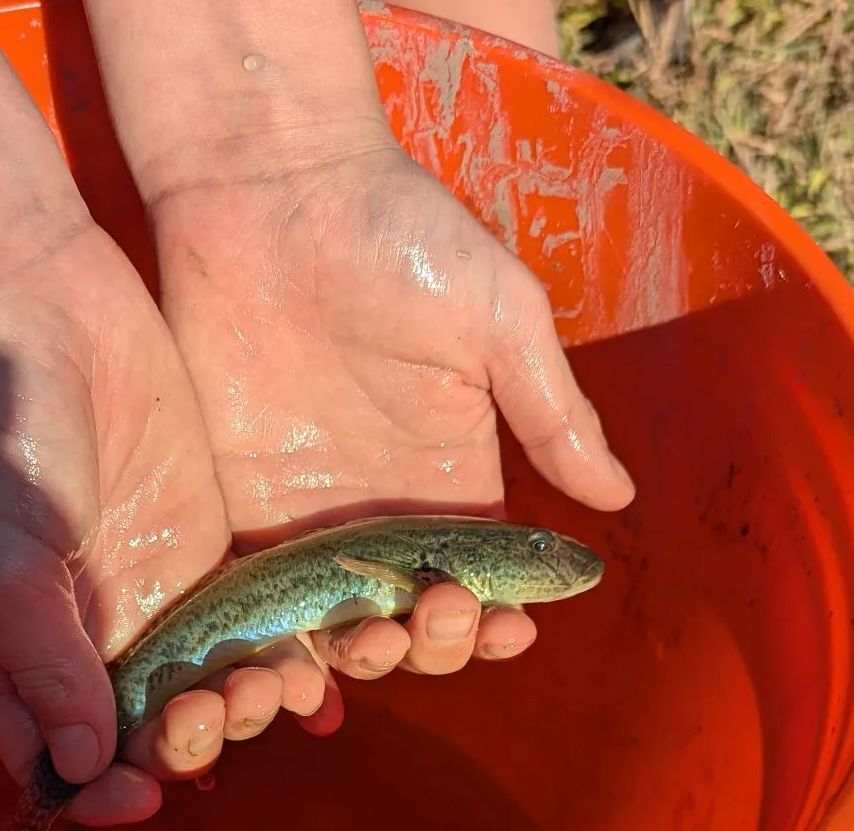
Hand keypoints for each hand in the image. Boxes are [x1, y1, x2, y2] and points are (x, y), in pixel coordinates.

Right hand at [0, 218, 309, 824]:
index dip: (97, 794)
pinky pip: (252, 606)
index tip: (143, 794)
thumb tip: (88, 765)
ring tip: (280, 687)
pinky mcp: (204, 523)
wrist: (21, 294)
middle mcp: (83, 622)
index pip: (55, 757)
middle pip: (144, 726)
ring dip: (246, 699)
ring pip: (209, 673)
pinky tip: (323, 670)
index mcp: (12, 647)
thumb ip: (41, 661)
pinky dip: (286, 646)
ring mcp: (148, 572)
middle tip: (222, 712)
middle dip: (190, 741)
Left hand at [147, 123, 635, 726]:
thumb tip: (619, 496)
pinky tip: (283, 672)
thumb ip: (549, 409)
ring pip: (333, 623)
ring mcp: (305, 506)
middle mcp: (382, 503)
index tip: (510, 629)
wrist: (269, 182)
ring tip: (366, 650)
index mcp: (453, 467)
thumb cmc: (397, 232)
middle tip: (431, 620)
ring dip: (356, 659)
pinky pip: (252, 594)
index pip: (485, 575)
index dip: (499, 618)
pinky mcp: (234, 496)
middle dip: (432, 645)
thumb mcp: (497, 313)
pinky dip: (268, 644)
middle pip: (412, 616)